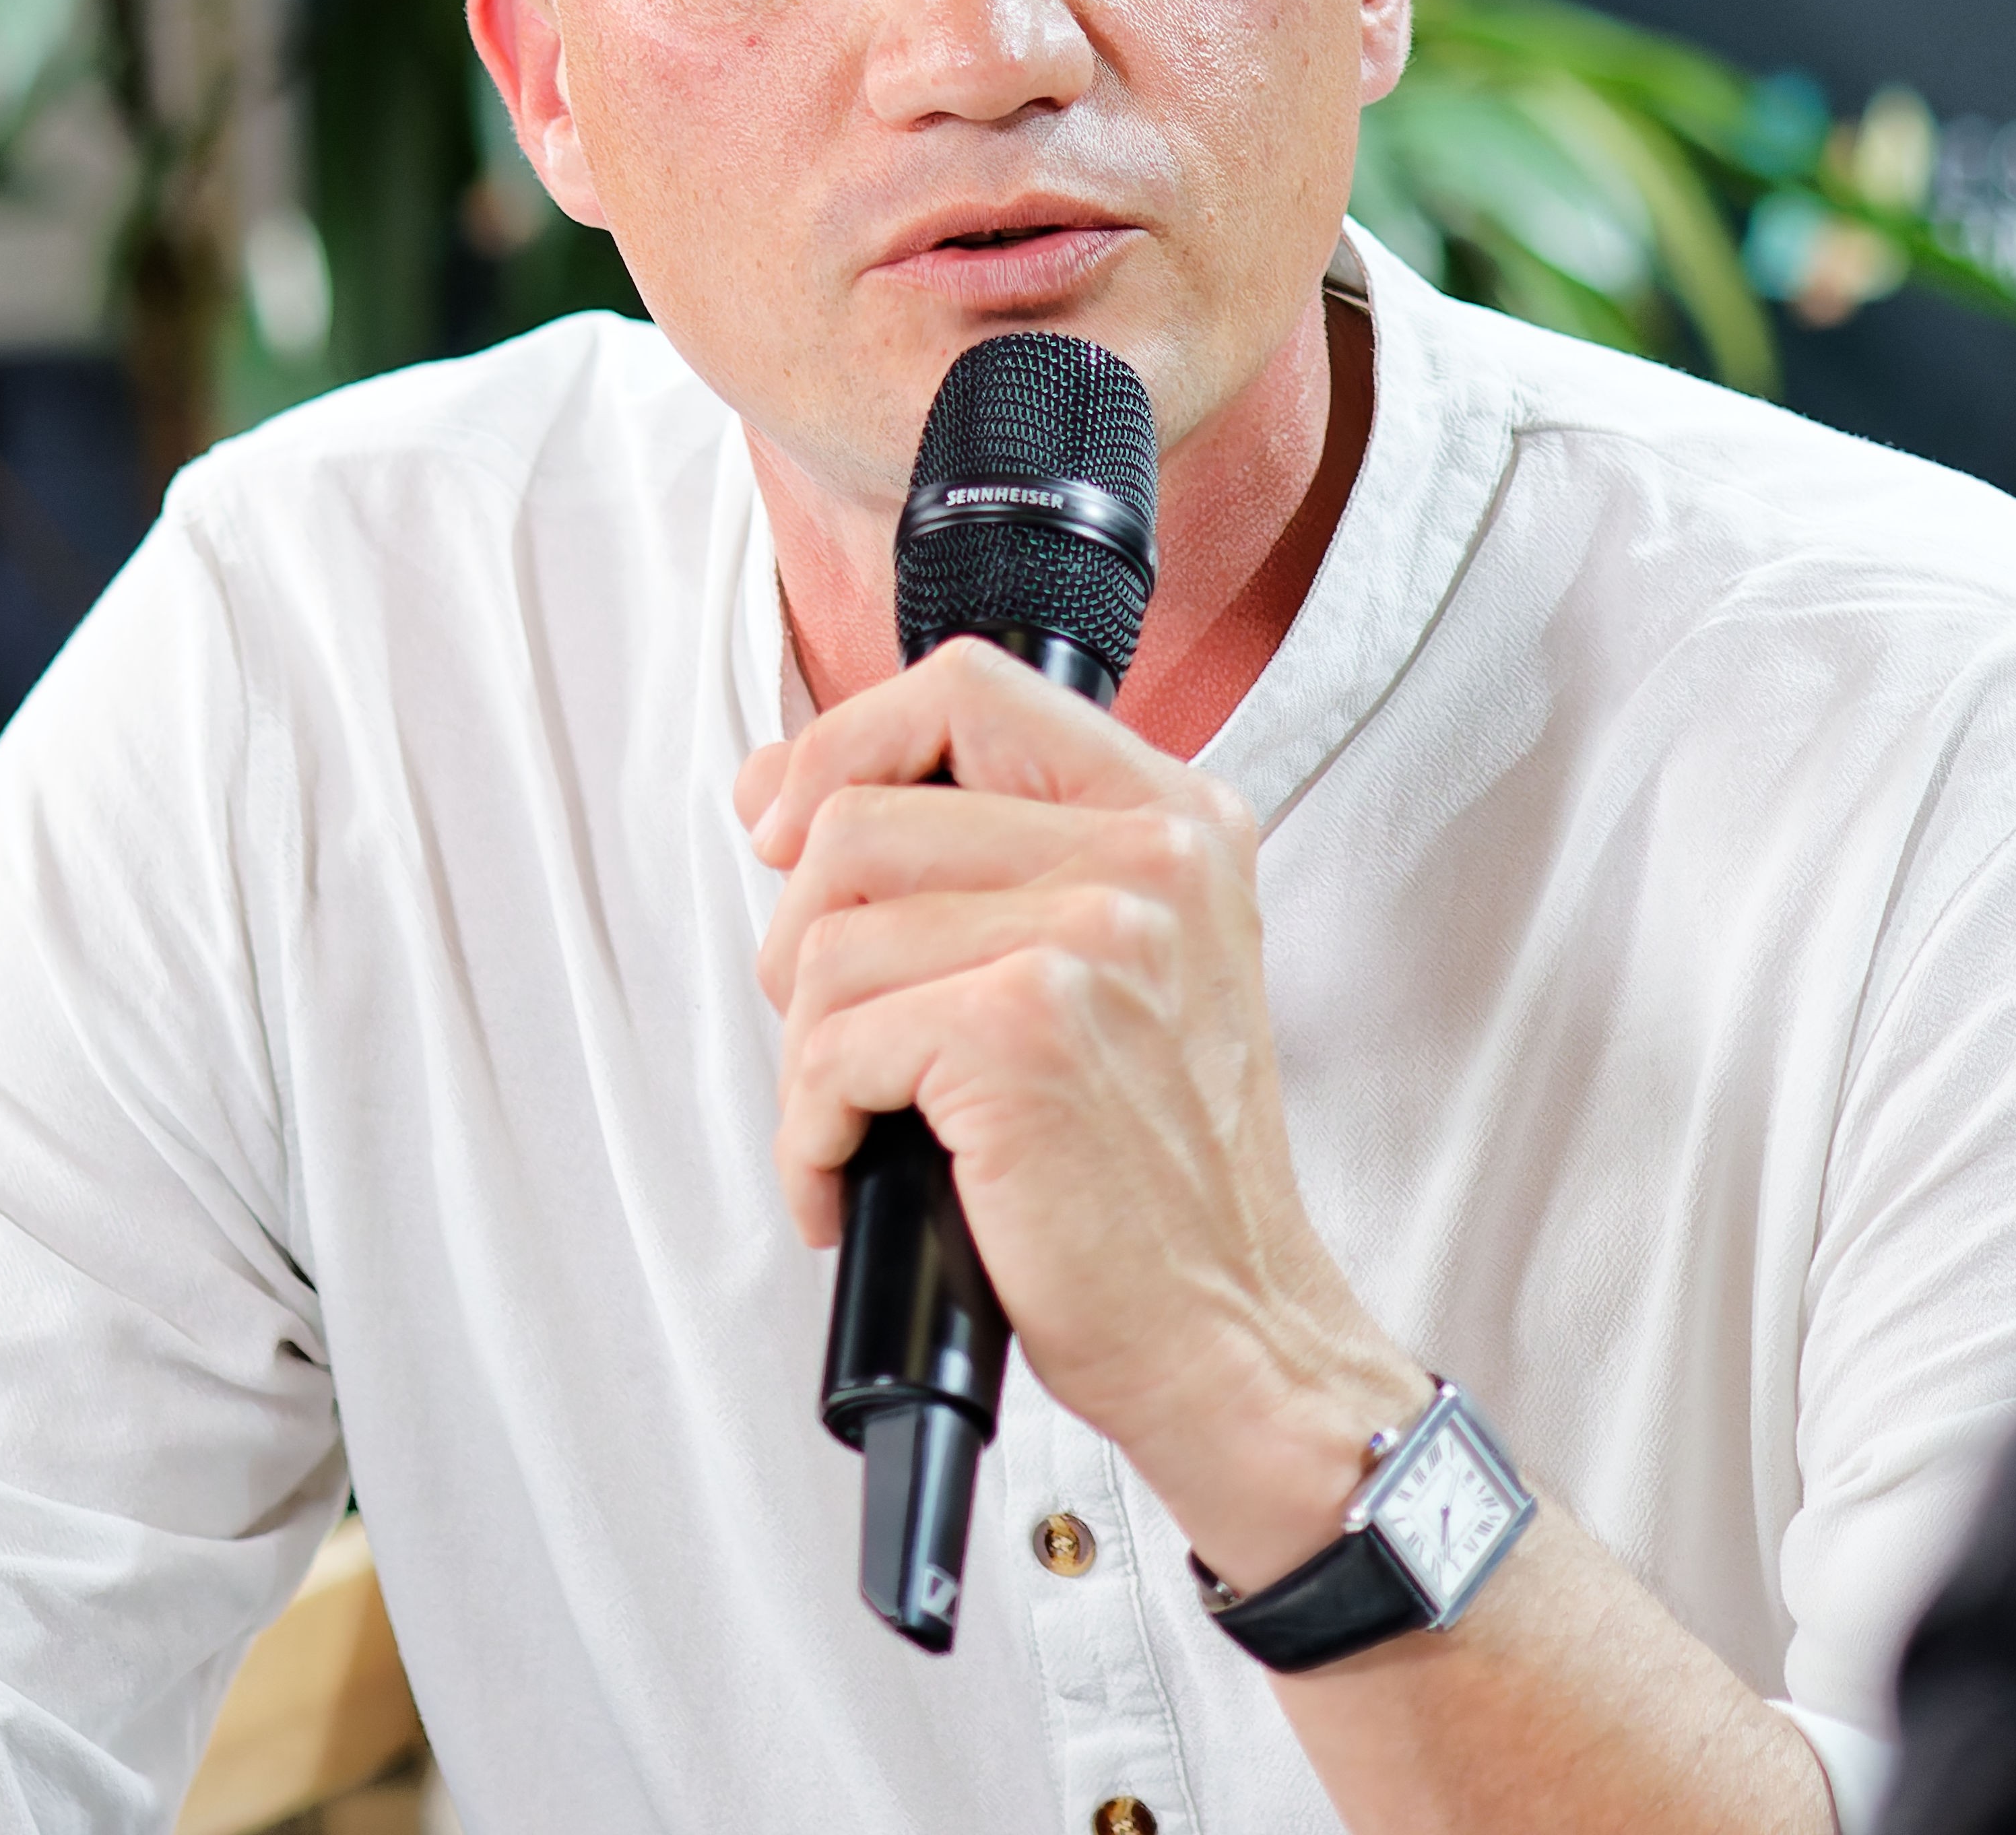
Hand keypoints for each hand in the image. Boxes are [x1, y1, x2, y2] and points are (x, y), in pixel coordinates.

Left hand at [738, 639, 1430, 1586]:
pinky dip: (808, 1134)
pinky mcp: (1027, 1031)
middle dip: (802, 938)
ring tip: (862, 1119)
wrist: (1230, 1328)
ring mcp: (1094, 937)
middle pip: (860, 818)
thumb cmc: (1158, 1173)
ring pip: (828, 941)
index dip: (841, 746)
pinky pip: (830, 1047)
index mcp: (1176, 819)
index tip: (786, 823)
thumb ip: (997, 860)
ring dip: (809, 1053)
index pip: (963, 687)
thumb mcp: (1127, 968)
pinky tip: (850, 1178)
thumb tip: (786, 795)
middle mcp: (1149, 859)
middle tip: (840, 1035)